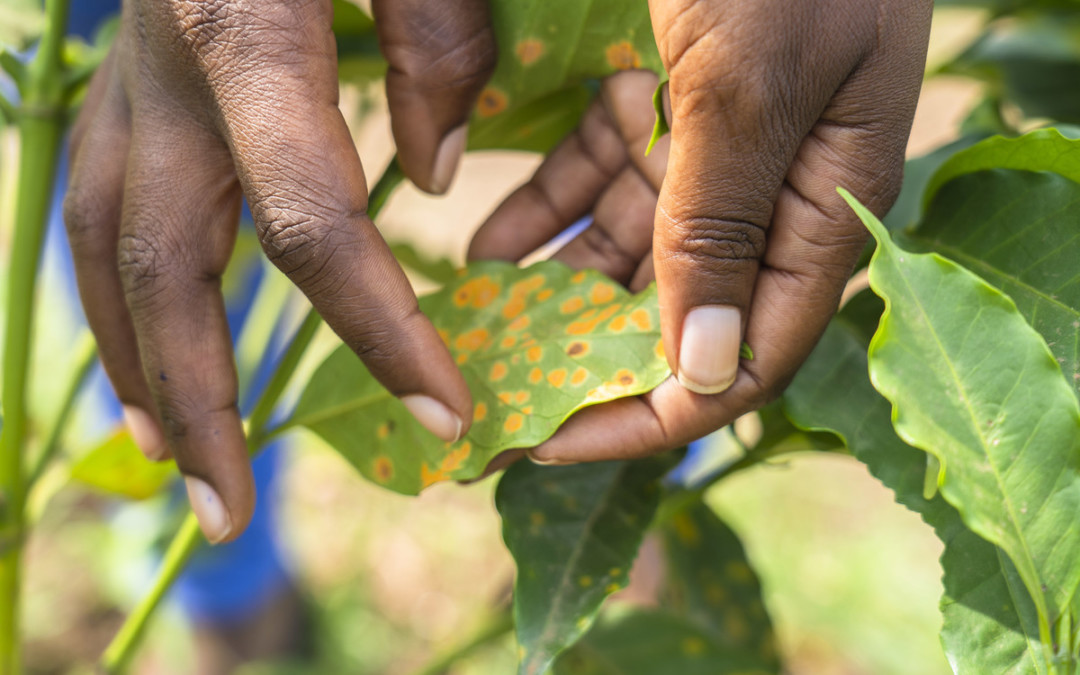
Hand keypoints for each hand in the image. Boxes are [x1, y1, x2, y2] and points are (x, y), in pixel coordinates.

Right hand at [63, 0, 493, 541]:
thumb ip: (435, 38)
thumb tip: (433, 173)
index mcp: (249, 39)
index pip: (316, 224)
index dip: (380, 329)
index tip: (446, 413)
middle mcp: (164, 79)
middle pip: (170, 272)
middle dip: (204, 400)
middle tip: (232, 514)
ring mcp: (127, 88)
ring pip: (108, 257)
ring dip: (142, 370)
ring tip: (183, 464)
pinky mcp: (125, 92)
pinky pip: (107, 218)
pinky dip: (126, 304)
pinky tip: (153, 362)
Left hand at [478, 0, 931, 463]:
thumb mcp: (743, 88)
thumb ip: (720, 230)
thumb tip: (701, 378)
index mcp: (820, 205)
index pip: (742, 355)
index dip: (649, 413)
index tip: (552, 442)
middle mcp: (773, 189)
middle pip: (680, 315)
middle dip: (590, 360)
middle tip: (497, 396)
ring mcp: (717, 145)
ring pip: (634, 254)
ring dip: (558, 292)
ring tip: (480, 327)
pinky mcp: (668, 97)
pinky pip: (604, 180)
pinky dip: (550, 212)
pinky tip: (490, 245)